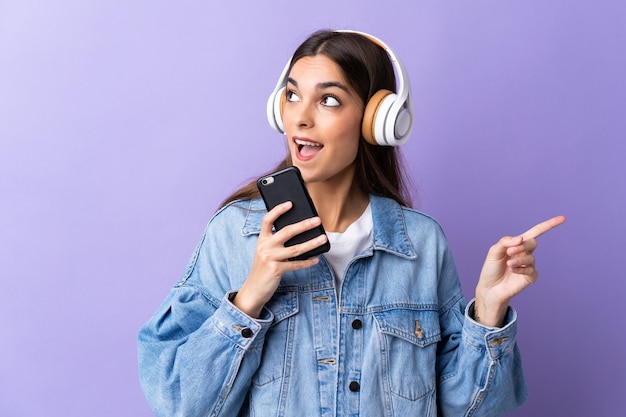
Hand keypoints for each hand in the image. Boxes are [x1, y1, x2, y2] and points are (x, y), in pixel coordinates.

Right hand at [233, 201, 327, 317]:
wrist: (253, 289)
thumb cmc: (263, 268)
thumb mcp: (266, 252)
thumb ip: (276, 242)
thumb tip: (300, 233)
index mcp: (262, 239)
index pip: (267, 220)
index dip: (278, 210)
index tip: (290, 203)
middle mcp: (265, 247)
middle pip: (286, 231)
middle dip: (303, 225)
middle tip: (317, 220)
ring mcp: (270, 258)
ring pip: (295, 248)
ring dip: (312, 243)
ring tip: (322, 238)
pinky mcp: (276, 269)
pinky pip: (296, 264)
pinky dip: (307, 262)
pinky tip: (316, 259)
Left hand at [474, 215, 565, 326]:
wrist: (489, 288)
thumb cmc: (491, 269)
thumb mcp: (494, 252)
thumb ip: (505, 242)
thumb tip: (521, 238)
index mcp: (518, 244)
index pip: (536, 232)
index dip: (549, 225)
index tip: (563, 218)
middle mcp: (525, 253)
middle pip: (533, 242)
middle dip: (521, 246)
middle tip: (509, 253)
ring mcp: (529, 265)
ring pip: (531, 257)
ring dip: (518, 259)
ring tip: (509, 265)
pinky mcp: (531, 277)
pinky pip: (531, 269)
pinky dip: (521, 269)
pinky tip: (512, 271)